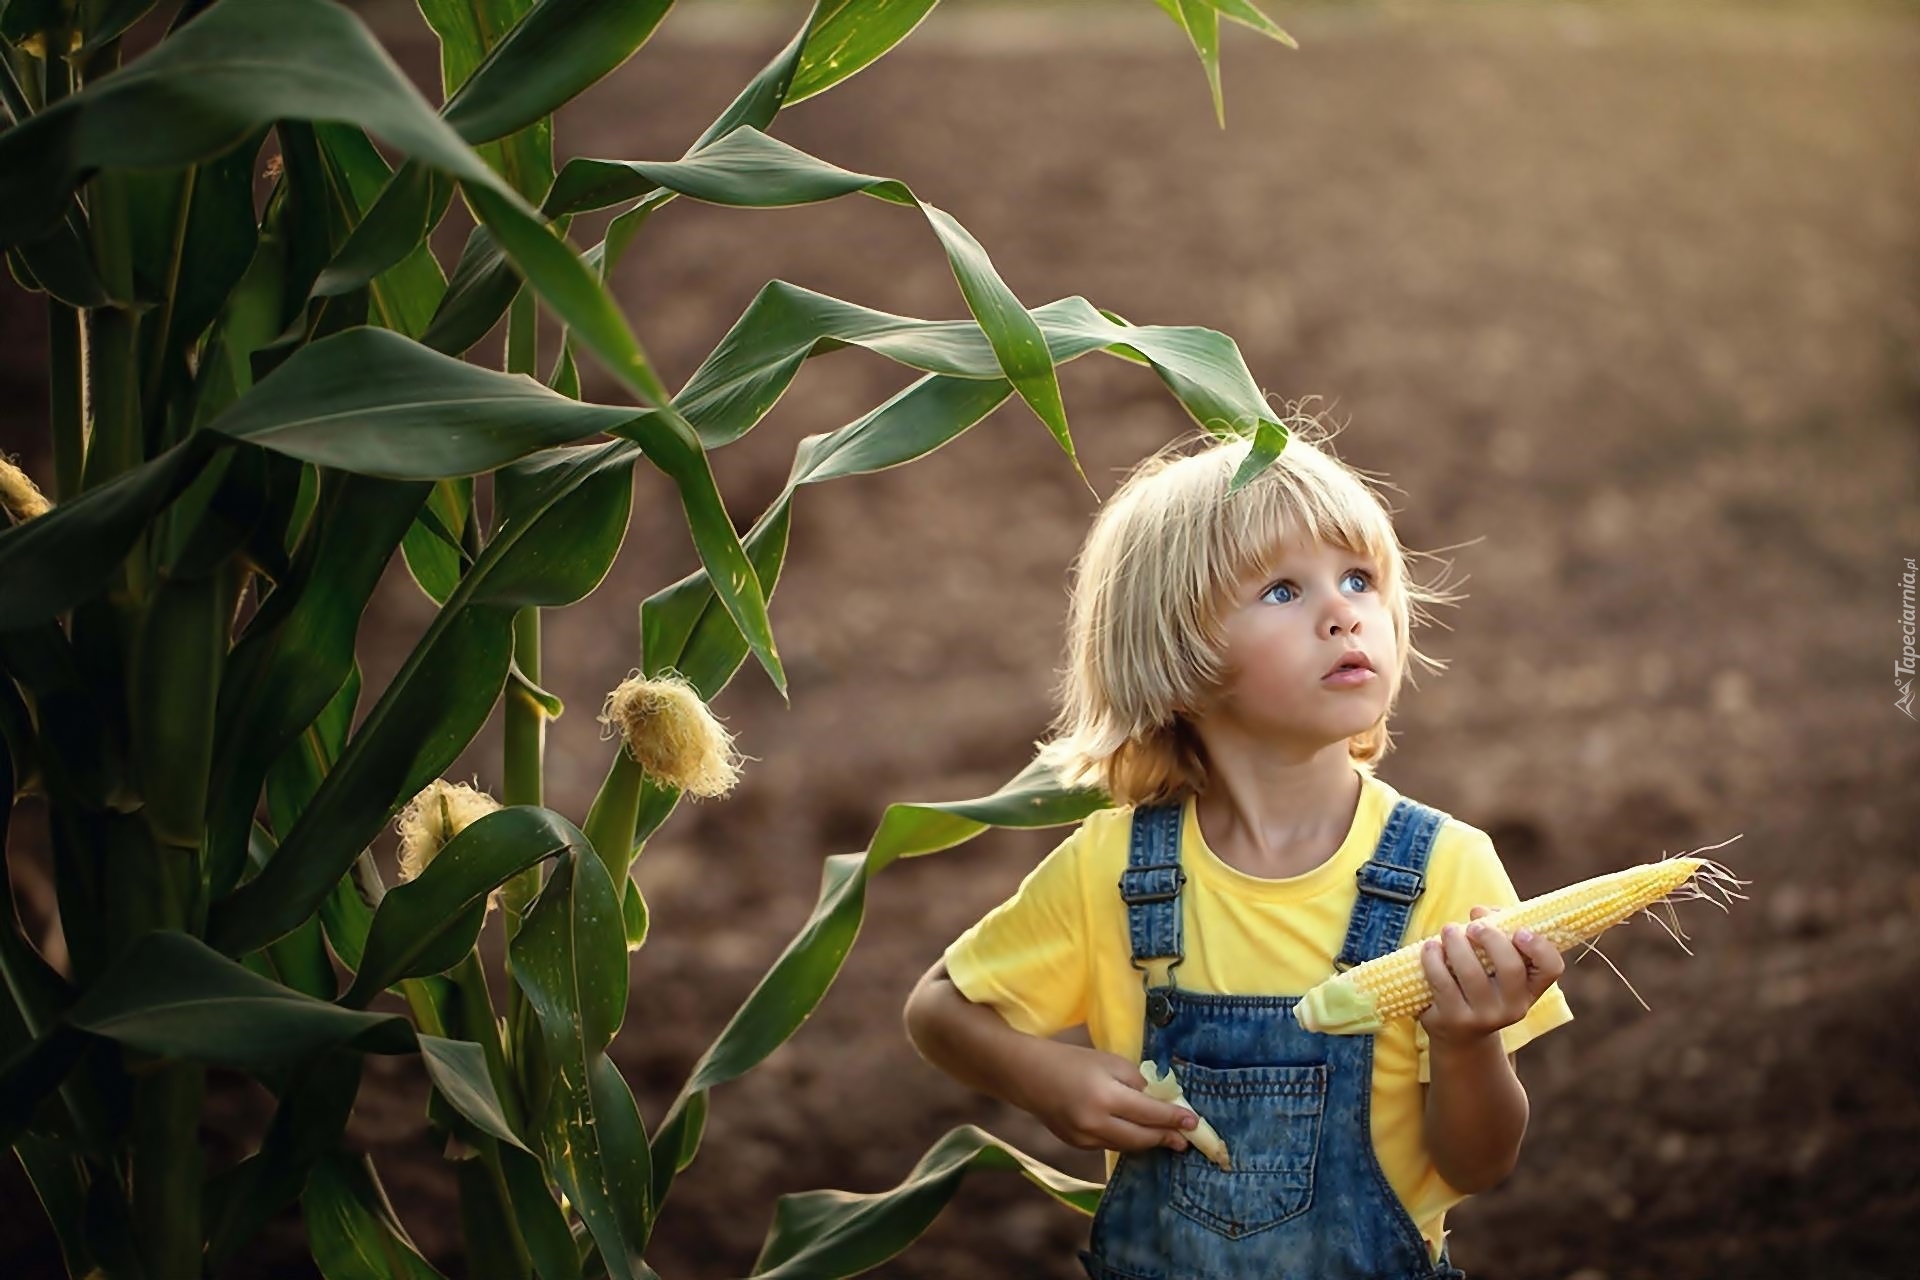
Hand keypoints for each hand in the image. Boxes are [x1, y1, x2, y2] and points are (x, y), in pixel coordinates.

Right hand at [1017, 1041, 1199, 1155]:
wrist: (1028, 1075)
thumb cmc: (1071, 1060)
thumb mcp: (1109, 1061)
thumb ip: (1137, 1082)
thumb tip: (1161, 1102)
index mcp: (1105, 1096)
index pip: (1149, 1113)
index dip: (1174, 1118)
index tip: (1194, 1121)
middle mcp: (1095, 1123)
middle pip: (1141, 1137)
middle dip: (1166, 1137)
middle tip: (1185, 1138)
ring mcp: (1084, 1138)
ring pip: (1127, 1145)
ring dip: (1148, 1141)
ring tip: (1167, 1138)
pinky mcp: (1077, 1145)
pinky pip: (1110, 1144)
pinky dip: (1126, 1139)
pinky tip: (1137, 1134)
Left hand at [1417, 905, 1565, 1048]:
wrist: (1459, 1033)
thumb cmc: (1480, 983)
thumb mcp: (1494, 963)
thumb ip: (1495, 931)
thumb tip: (1480, 912)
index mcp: (1531, 988)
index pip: (1551, 968)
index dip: (1539, 946)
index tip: (1519, 931)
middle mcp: (1513, 1007)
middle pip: (1510, 967)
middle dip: (1490, 938)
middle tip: (1474, 926)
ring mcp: (1483, 1017)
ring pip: (1472, 973)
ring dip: (1456, 942)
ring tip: (1448, 930)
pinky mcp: (1453, 1018)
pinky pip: (1442, 981)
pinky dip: (1433, 957)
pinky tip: (1431, 948)